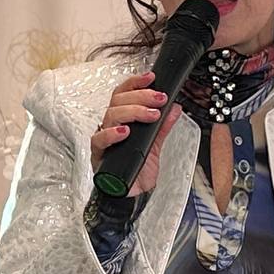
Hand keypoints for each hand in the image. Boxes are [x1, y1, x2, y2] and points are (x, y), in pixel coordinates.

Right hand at [90, 70, 182, 197]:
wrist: (131, 195)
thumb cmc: (136, 170)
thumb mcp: (155, 145)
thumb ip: (162, 127)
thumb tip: (175, 108)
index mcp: (122, 120)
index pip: (124, 94)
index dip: (135, 83)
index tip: (151, 77)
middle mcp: (111, 127)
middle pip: (118, 101)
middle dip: (140, 96)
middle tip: (159, 99)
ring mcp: (104, 140)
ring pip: (111, 115)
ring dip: (133, 112)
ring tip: (150, 115)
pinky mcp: (99, 155)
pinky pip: (99, 140)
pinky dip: (112, 134)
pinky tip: (124, 132)